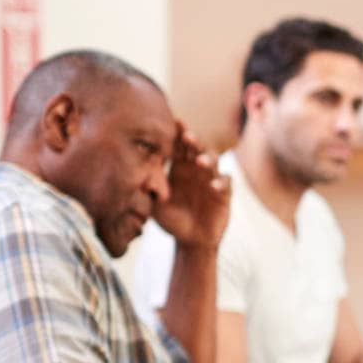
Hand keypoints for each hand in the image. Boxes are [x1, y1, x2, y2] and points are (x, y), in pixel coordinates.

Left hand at [151, 124, 230, 248]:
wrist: (190, 241)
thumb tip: (136, 167)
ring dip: (208, 159)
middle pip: (198, 149)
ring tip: (199, 161)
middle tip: (186, 136)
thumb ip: (149, 185)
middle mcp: (196, 171)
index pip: (179, 146)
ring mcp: (211, 181)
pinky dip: (221, 182)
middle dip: (194, 141)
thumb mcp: (154, 202)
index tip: (174, 121)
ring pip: (214, 162)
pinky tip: (213, 185)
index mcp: (179, 169)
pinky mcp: (224, 195)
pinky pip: (226, 184)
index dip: (178, 134)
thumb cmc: (171, 219)